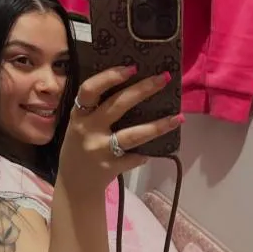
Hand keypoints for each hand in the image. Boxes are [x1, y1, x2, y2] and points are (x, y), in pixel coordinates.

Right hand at [58, 66, 182, 191]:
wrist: (74, 184)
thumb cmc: (80, 147)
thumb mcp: (80, 125)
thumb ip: (96, 110)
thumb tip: (132, 87)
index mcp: (79, 115)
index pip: (90, 89)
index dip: (110, 76)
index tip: (132, 67)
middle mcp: (88, 130)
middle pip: (117, 105)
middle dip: (143, 89)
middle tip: (164, 78)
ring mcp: (99, 150)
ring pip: (132, 135)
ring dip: (157, 126)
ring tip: (178, 118)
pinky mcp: (110, 167)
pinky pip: (134, 158)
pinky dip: (144, 155)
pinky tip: (154, 152)